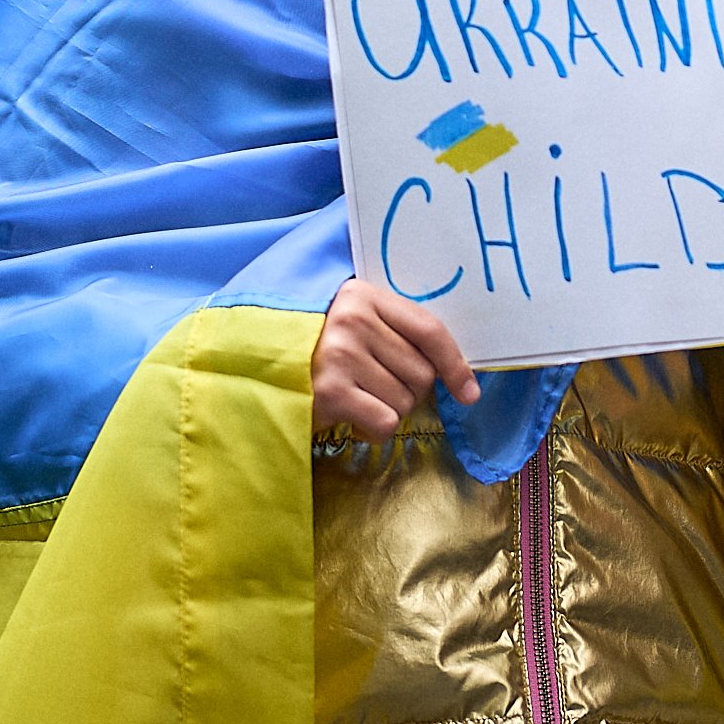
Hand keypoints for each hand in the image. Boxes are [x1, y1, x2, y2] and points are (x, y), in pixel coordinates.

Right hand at [312, 280, 478, 436]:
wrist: (253, 368)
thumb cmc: (315, 349)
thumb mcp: (353, 324)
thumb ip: (395, 332)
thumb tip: (456, 372)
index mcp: (364, 295)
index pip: (429, 330)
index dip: (456, 364)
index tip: (469, 392)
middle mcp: (353, 320)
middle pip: (421, 373)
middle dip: (409, 391)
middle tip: (376, 387)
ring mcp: (341, 355)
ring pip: (405, 401)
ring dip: (389, 409)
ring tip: (358, 398)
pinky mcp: (331, 392)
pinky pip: (385, 422)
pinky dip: (374, 428)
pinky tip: (352, 416)